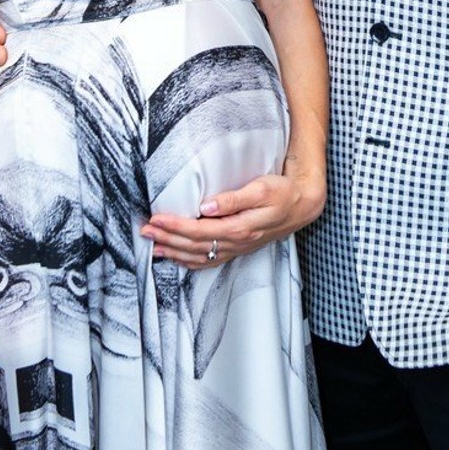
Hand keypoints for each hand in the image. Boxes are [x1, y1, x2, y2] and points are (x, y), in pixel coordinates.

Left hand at [141, 170, 324, 268]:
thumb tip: (207, 206)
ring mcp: (237, 249)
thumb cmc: (283, 193)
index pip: (199, 230)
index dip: (175, 226)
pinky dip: (190, 261)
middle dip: (168, 238)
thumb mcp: (261, 189)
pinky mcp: (238, 249)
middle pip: (194, 246)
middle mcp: (236, 242)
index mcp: (239, 228)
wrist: (303, 206)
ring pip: (199, 256)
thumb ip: (234, 199)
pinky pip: (210, 260)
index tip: (156, 218)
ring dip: (174, 251)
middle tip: (145, 230)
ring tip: (153, 245)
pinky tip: (177, 257)